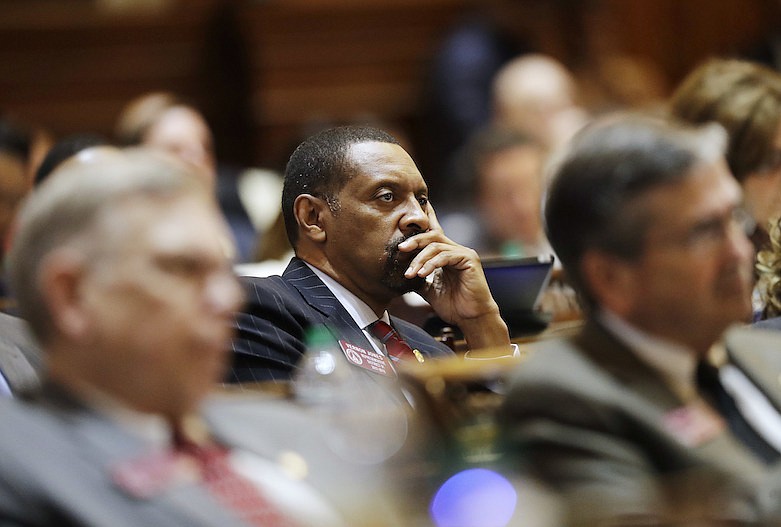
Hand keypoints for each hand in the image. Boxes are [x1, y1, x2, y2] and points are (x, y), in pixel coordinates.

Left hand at [398, 206, 509, 349]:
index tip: (414, 210)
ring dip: (419, 259)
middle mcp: (455, 250)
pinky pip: (445, 256)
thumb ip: (418, 278)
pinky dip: (431, 264)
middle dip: (414, 240)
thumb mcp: (428, 289)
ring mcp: (463, 253)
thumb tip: (401, 274)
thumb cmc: (454, 305)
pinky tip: (422, 273)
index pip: (434, 233)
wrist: (471, 318)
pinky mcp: (469, 260)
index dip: (426, 219)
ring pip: (436, 246)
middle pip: (432, 235)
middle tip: (400, 248)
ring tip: (410, 273)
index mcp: (446, 255)